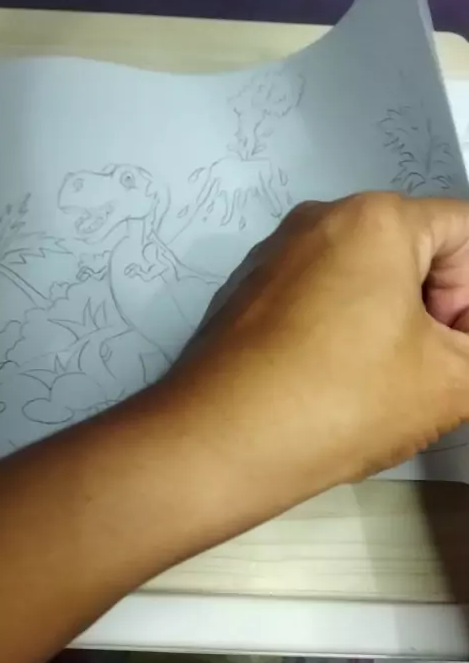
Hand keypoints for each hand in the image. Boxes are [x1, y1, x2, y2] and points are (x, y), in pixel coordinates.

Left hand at [163, 193, 468, 511]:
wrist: (218, 443)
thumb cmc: (342, 400)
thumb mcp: (451, 382)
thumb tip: (458, 345)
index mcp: (375, 219)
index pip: (467, 232)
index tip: (461, 349)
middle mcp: (319, 220)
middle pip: (415, 251)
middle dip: (441, 310)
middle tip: (436, 371)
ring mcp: (274, 256)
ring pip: (365, 277)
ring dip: (395, 322)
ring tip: (386, 384)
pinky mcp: (247, 294)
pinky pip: (319, 297)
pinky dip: (345, 329)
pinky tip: (335, 384)